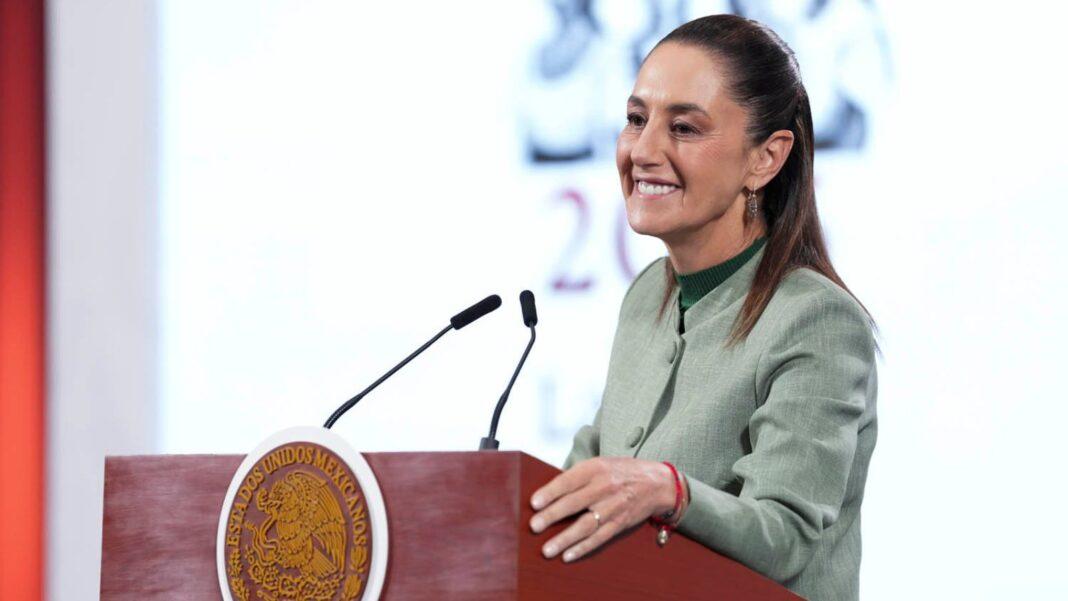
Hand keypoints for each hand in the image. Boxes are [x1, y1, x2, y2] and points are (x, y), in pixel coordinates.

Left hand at [528, 457, 678, 561]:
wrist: (656, 483)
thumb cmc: (620, 472)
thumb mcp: (600, 465)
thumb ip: (576, 477)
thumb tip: (547, 494)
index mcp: (596, 469)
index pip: (569, 480)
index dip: (550, 492)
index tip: (534, 503)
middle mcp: (605, 487)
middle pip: (574, 503)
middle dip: (553, 516)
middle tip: (534, 526)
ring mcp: (613, 507)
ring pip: (586, 525)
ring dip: (565, 539)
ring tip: (547, 549)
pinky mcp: (620, 523)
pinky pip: (599, 538)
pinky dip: (583, 548)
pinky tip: (568, 555)